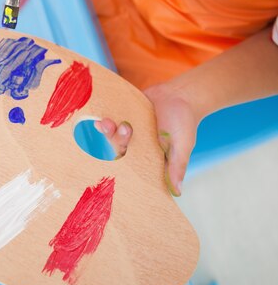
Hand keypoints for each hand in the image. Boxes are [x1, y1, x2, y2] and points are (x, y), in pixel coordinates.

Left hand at [95, 82, 198, 196]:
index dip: (124, 168)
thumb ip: (178, 166)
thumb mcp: (183, 145)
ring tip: (108, 121)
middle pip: (120, 151)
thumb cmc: (185, 121)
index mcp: (150, 158)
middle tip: (125, 128)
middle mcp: (137, 148)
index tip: (120, 161)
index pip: (134, 169)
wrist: (180, 93)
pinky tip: (98, 119)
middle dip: (117, 141)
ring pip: (114, 137)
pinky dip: (106, 122)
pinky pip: (113, 122)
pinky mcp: (125, 117)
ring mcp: (130, 132)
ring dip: (109, 132)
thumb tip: (178, 192)